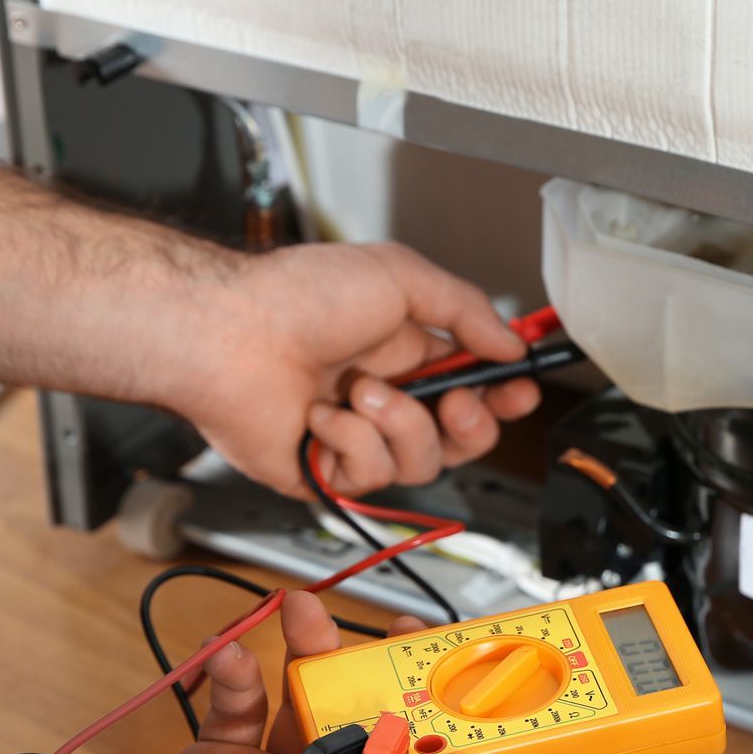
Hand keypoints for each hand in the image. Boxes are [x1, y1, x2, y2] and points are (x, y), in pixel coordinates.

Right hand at [44, 591, 487, 753]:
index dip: (459, 744)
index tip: (468, 684)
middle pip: (377, 742)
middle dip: (381, 681)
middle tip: (388, 628)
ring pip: (313, 713)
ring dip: (309, 660)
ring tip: (300, 611)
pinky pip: (247, 709)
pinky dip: (239, 678)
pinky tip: (226, 660)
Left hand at [175, 242, 542, 496]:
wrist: (232, 333)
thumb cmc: (298, 296)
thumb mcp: (400, 276)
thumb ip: (466, 309)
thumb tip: (509, 342)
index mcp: (406, 352)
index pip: (474, 387)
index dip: (502, 395)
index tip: (520, 389)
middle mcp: (384, 398)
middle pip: (460, 439)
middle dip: (470, 422)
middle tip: (455, 400)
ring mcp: (354, 439)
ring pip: (421, 462)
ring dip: (398, 424)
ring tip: (359, 391)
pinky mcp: (325, 473)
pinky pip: (370, 477)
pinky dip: (349, 442)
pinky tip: (320, 415)